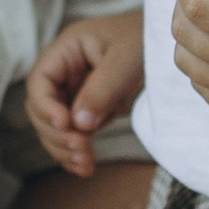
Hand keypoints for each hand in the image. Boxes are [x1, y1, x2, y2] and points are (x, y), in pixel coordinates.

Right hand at [24, 10, 145, 174]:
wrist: (168, 47)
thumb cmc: (147, 40)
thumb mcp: (127, 59)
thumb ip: (102, 88)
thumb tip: (78, 123)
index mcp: (67, 50)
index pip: (40, 81)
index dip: (46, 106)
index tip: (66, 124)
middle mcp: (64, 72)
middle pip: (41, 109)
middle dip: (56, 133)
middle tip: (81, 148)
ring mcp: (74, 92)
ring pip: (54, 127)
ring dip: (64, 148)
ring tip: (86, 163)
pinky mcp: (88, 110)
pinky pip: (73, 135)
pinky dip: (75, 153)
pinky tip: (85, 167)